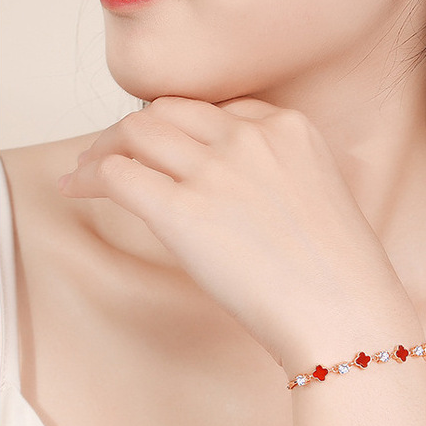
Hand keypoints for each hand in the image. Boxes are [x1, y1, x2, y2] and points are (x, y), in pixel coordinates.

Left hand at [58, 96, 420, 373]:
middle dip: (137, 131)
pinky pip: (117, 175)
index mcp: (291, 129)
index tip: (168, 148)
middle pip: (169, 112)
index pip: (217, 110)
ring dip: (105, 148)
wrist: (347, 315)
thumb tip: (227, 194)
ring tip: (90, 171)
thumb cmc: (343, 276)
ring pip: (135, 132)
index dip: (183, 129)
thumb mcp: (322, 199)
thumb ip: (278, 178)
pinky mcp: (183, 212)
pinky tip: (78, 190)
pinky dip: (89, 177)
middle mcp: (250, 138)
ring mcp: (216, 171)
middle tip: (116, 156)